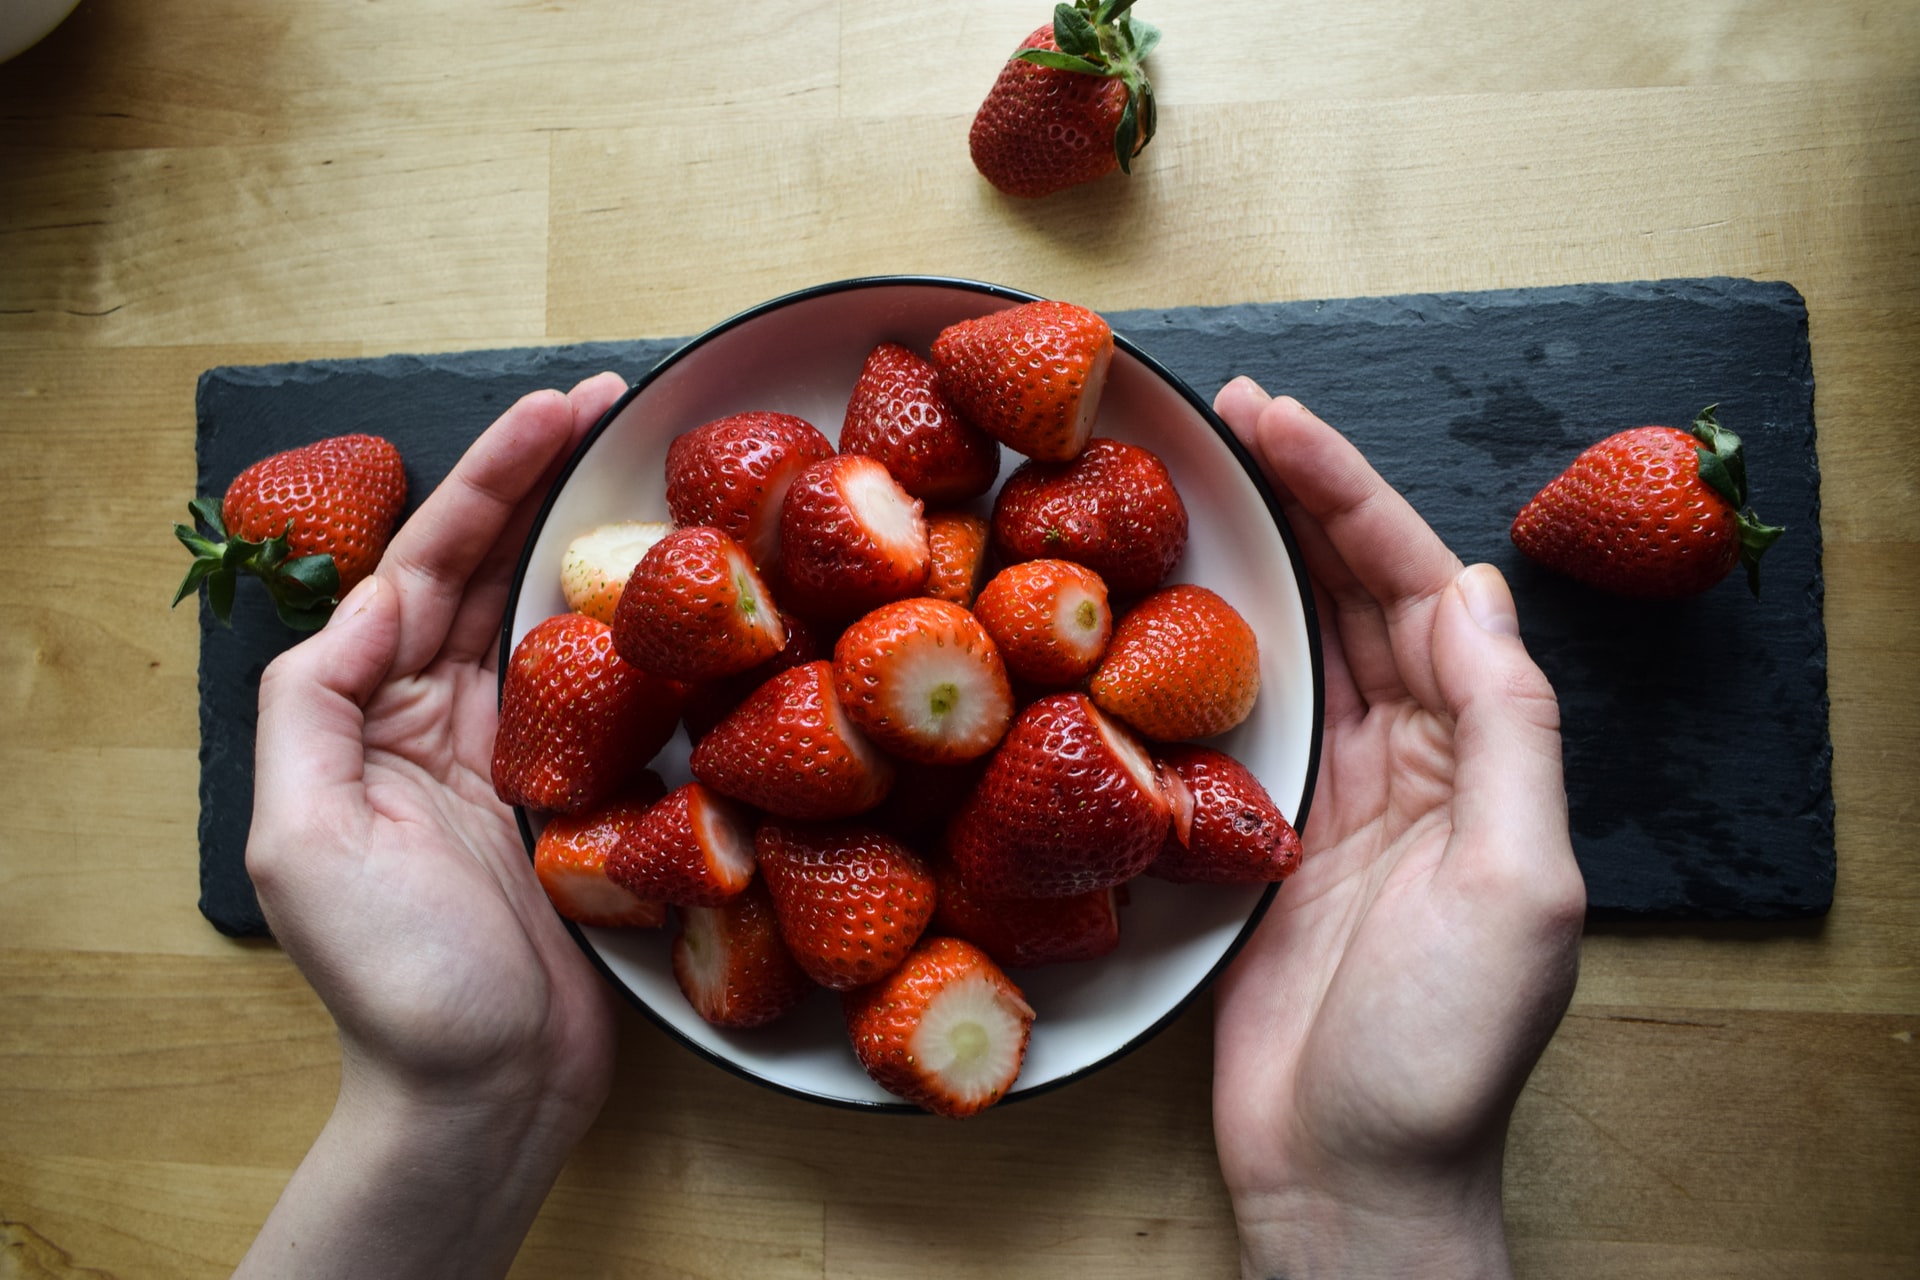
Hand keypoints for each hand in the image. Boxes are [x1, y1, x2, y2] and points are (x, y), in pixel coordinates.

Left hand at [233, 373, 627, 1278]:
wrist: (487, 1092)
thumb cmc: (395, 983)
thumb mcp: (302, 841)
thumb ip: (315, 705)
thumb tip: (377, 599)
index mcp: (376, 715)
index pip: (428, 566)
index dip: (488, 480)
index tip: (554, 409)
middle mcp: (447, 720)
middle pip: (495, 570)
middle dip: (546, 479)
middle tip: (619, 401)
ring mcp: (526, 757)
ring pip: (557, 618)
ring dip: (596, 539)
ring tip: (655, 468)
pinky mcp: (594, 799)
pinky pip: (620, 696)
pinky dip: (646, 635)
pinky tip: (687, 593)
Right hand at [1209, 380, 1586, 1278]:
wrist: (1349, 1174)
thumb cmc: (1439, 1051)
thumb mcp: (1518, 886)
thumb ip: (1508, 731)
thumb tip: (1473, 589)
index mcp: (1482, 758)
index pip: (1421, 591)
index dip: (1355, 497)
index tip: (1286, 423)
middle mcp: (1415, 762)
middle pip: (1359, 596)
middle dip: (1305, 498)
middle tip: (1234, 414)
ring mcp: (1336, 798)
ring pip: (1304, 645)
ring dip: (1264, 557)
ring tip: (1205, 476)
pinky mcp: (1263, 842)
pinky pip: (1245, 721)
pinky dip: (1218, 654)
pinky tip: (1176, 609)